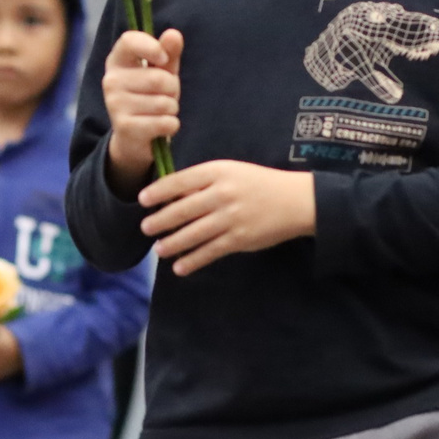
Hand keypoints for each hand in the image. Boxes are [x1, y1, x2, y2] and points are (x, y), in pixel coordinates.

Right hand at [103, 27, 182, 189]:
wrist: (134, 139)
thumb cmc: (150, 97)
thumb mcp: (162, 72)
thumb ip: (168, 53)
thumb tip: (173, 34)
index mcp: (117, 60)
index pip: (129, 40)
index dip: (151, 47)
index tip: (163, 59)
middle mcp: (111, 80)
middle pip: (158, 78)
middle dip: (172, 89)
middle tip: (165, 96)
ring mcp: (115, 104)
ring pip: (164, 103)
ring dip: (172, 109)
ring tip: (160, 113)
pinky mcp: (125, 127)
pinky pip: (164, 122)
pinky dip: (171, 125)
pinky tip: (160, 127)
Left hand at [137, 157, 316, 276]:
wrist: (296, 200)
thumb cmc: (258, 184)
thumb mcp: (231, 172)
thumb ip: (203, 181)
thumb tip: (171, 196)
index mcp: (218, 172)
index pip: (180, 180)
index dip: (159, 191)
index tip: (142, 200)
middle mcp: (222, 194)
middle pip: (183, 209)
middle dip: (160, 220)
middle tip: (145, 228)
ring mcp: (231, 218)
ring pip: (193, 233)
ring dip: (172, 243)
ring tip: (159, 250)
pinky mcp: (239, 239)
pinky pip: (210, 252)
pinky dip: (193, 261)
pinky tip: (180, 267)